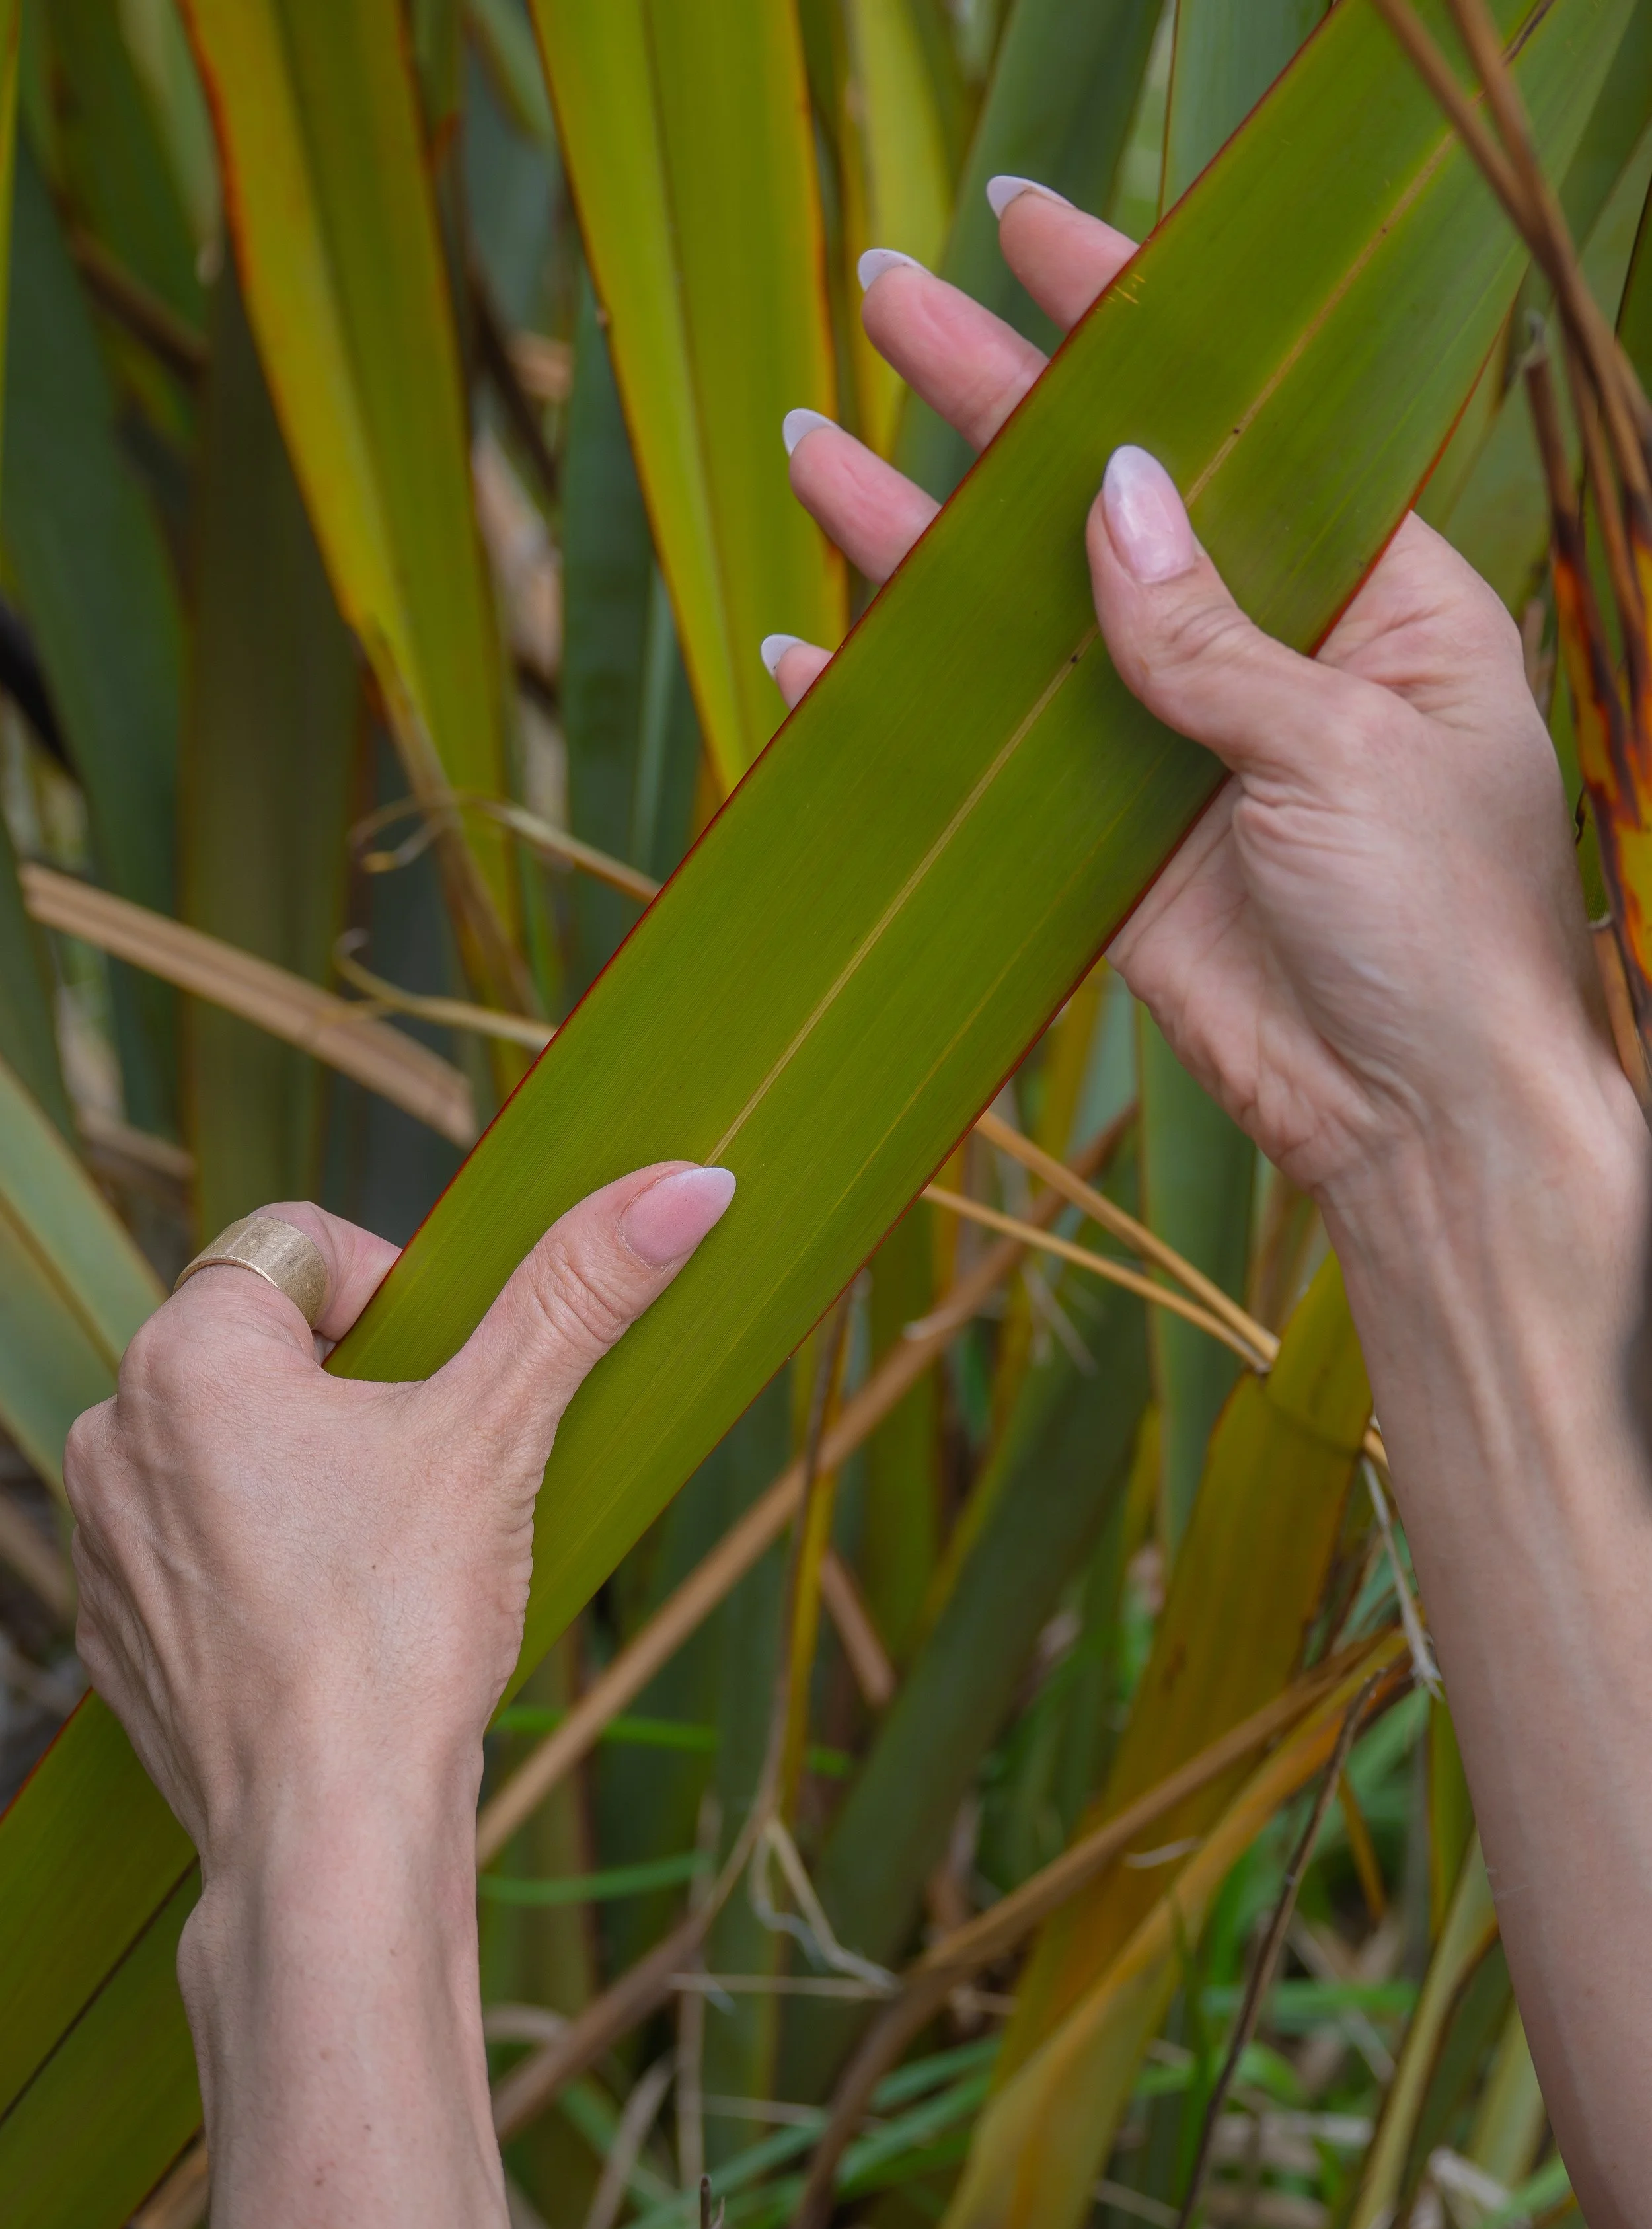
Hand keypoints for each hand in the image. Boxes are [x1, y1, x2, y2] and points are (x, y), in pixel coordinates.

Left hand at [63, 1161, 734, 1870]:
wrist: (328, 1838)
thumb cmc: (401, 1629)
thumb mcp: (501, 1432)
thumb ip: (580, 1291)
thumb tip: (687, 1181)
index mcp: (188, 1356)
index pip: (297, 1243)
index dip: (391, 1290)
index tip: (442, 1381)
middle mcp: (114, 1433)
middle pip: (263, 1345)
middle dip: (354, 1387)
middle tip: (429, 1475)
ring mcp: (103, 1543)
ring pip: (229, 1448)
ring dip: (308, 1473)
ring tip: (384, 1557)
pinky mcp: (117, 1635)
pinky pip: (198, 1548)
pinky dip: (264, 1563)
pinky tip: (332, 1623)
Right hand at [774, 187, 1618, 1208]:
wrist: (1415, 1122)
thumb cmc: (1442, 926)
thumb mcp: (1345, 746)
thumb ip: (1210, 629)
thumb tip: (1108, 491)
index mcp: (1370, 594)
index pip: (1234, 424)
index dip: (1131, 325)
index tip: (1032, 230)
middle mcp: (1265, 651)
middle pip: (1104, 502)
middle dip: (996, 405)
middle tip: (887, 302)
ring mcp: (1176, 749)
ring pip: (1030, 620)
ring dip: (924, 543)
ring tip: (812, 448)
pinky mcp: (1107, 849)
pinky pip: (994, 755)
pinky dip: (908, 708)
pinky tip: (815, 650)